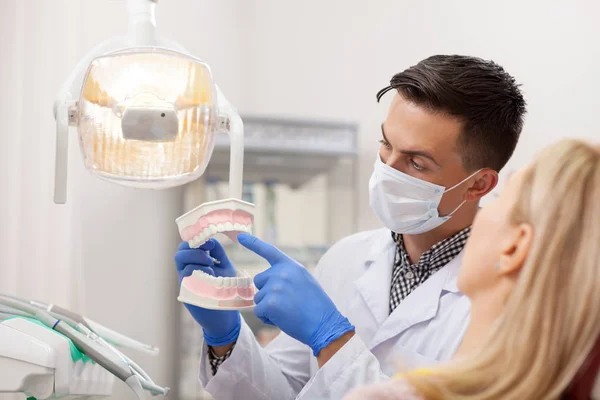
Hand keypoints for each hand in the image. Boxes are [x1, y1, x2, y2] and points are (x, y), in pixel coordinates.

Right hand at [175, 239, 239, 345]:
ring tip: (211, 265)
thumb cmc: (225, 290)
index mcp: (195, 263)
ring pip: (182, 264)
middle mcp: (187, 272)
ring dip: (197, 260)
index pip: (186, 247)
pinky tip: (210, 276)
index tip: (210, 243)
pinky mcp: (187, 294)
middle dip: (195, 250)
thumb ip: (218, 253)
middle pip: (180, 253)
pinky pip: (186, 279)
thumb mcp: (224, 268)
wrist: (225, 316)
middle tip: (209, 256)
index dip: (196, 241)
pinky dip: (198, 273)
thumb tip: (212, 239)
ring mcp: (186, 283)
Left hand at [238, 233, 354, 355]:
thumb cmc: (316, 306)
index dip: (253, 243)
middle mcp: (281, 273)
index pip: (269, 251)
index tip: (241, 236)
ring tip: (288, 311)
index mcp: (291, 266)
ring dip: (268, 307)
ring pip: (258, 297)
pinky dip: (267, 318)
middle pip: (259, 281)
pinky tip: (283, 319)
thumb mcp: (304, 281)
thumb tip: (267, 281)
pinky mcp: (269, 303)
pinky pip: (258, 311)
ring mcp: (274, 287)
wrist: (324, 324)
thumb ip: (287, 276)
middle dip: (267, 292)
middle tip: (286, 302)